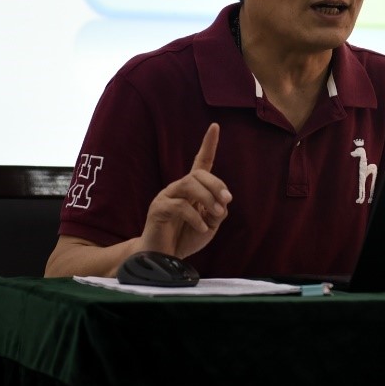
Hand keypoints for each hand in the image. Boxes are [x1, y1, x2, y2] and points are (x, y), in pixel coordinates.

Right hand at [138, 123, 232, 258]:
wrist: (164, 259)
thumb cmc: (186, 238)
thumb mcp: (209, 225)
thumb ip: (217, 211)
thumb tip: (222, 202)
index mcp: (192, 189)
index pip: (201, 162)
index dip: (208, 144)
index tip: (215, 126)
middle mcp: (178, 188)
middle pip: (198, 173)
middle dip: (216, 185)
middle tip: (226, 201)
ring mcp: (166, 197)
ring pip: (189, 185)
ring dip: (207, 198)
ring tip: (216, 214)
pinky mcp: (158, 209)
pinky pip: (180, 206)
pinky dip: (195, 217)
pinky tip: (202, 228)